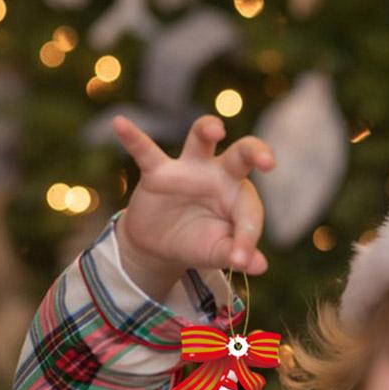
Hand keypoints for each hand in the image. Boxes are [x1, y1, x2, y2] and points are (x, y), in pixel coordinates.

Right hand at [111, 113, 275, 288]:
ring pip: (201, 140)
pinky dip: (132, 138)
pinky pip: (146, 151)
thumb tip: (259, 266)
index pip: (250, 213)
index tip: (239, 260)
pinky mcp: (157, 172)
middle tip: (268, 161)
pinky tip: (120, 123)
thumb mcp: (217, 253)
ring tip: (215, 129)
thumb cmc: (199, 243)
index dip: (247, 238)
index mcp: (240, 197)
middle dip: (255, 153)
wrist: (161, 244)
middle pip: (241, 156)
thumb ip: (236, 255)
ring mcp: (189, 169)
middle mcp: (220, 175)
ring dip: (206, 130)